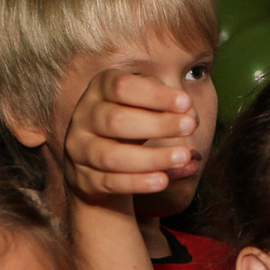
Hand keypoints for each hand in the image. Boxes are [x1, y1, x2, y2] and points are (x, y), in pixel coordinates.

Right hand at [62, 68, 198, 201]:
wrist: (97, 164)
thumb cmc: (130, 126)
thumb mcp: (143, 107)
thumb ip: (165, 106)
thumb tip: (190, 114)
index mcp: (99, 89)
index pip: (122, 87)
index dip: (155, 95)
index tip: (186, 103)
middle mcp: (84, 116)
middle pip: (116, 120)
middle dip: (158, 124)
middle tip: (190, 127)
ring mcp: (79, 149)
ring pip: (111, 156)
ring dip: (152, 157)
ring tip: (183, 156)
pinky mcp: (83, 179)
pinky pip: (111, 183)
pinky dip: (139, 182)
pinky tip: (163, 180)